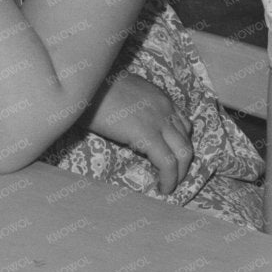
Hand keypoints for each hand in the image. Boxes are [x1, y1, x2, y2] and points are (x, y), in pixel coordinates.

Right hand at [83, 71, 192, 194]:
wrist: (84, 83)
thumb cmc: (93, 88)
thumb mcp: (122, 94)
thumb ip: (133, 108)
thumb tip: (128, 125)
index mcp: (158, 98)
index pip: (182, 123)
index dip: (179, 144)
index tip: (171, 157)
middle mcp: (165, 108)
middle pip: (186, 140)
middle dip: (183, 163)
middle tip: (175, 178)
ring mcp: (158, 121)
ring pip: (183, 153)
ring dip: (179, 174)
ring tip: (169, 186)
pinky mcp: (147, 134)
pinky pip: (167, 162)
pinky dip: (169, 179)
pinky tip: (162, 188)